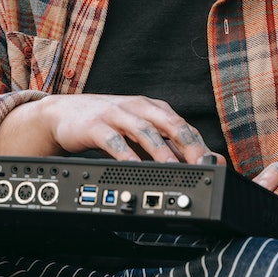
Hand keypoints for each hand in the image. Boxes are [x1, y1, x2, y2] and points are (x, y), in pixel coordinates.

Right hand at [0, 94, 224, 163]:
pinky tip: (134, 167)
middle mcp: (139, 108)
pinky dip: (125, 154)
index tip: (213, 164)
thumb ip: (168, 148)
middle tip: (201, 164)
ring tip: (173, 167)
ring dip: (160, 150)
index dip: (200, 145)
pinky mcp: (95, 125)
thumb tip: (202, 162)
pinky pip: (113, 140)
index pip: (183, 126)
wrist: (64, 114)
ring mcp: (117, 115)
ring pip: (144, 131)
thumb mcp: (141, 134)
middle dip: (187, 144)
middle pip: (170, 124)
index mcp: (154, 109)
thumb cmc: (109, 124)